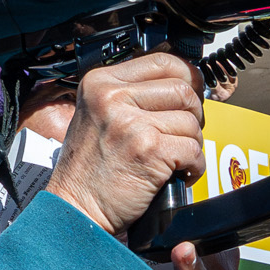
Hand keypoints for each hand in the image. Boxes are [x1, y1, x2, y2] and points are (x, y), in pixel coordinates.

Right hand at [47, 53, 205, 236]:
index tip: (193, 93)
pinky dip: (194, 166)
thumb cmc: (88, 169)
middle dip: (194, 114)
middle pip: (182, 89)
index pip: (161, 61)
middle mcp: (112, 97)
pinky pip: (193, 149)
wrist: (75, 208)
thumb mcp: (98, 116)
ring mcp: (130, 123)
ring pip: (191, 121)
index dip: (187, 76)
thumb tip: (183, 84)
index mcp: (100, 82)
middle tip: (184, 134)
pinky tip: (179, 173)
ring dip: (192, 143)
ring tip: (176, 158)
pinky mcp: (148, 151)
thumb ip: (131, 96)